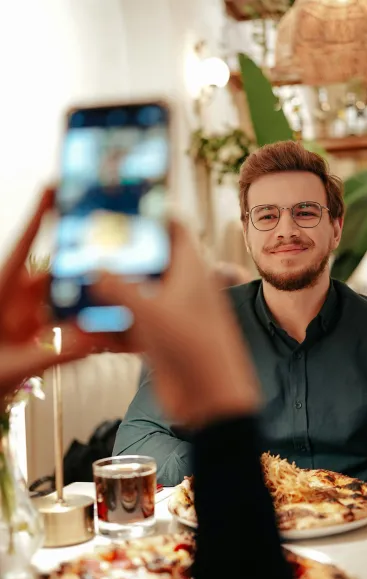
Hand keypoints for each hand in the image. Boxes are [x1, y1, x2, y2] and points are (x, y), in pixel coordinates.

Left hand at [0, 189, 98, 401]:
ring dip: (91, 303)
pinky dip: (90, 328)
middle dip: (85, 267)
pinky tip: (109, 336)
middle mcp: (20, 298)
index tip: (55, 188)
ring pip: (69, 298)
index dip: (41, 216)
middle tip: (113, 263)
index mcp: (3, 291)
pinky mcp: (45, 333)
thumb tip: (90, 340)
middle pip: (58, 271)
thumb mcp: (12, 364)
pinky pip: (72, 324)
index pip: (24, 245)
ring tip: (117, 307)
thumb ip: (52, 354)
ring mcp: (33, 315)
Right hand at [92, 220, 259, 426]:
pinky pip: (129, 323)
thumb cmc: (195, 350)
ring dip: (110, 290)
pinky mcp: (158, 339)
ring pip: (135, 292)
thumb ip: (121, 288)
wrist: (211, 400)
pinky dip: (110, 322)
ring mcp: (169, 314)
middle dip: (121, 253)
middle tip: (88, 242)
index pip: (175, 230)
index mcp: (191, 271)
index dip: (154, 214)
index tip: (123, 204)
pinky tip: (87, 322)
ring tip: (78, 280)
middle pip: (149, 259)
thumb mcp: (154, 313)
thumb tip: (93, 268)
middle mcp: (180, 289)